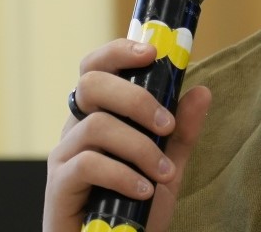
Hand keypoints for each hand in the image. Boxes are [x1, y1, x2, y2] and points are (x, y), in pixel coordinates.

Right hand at [44, 39, 211, 231]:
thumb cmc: (136, 208)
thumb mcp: (168, 166)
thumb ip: (182, 131)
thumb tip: (202, 91)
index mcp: (98, 115)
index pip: (96, 67)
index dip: (119, 52)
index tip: (154, 52)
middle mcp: (75, 129)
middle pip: (91, 85)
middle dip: (136, 99)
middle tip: (167, 125)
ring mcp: (63, 156)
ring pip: (96, 126)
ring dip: (140, 148)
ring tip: (164, 174)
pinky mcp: (58, 186)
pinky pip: (88, 164)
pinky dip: (124, 175)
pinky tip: (144, 191)